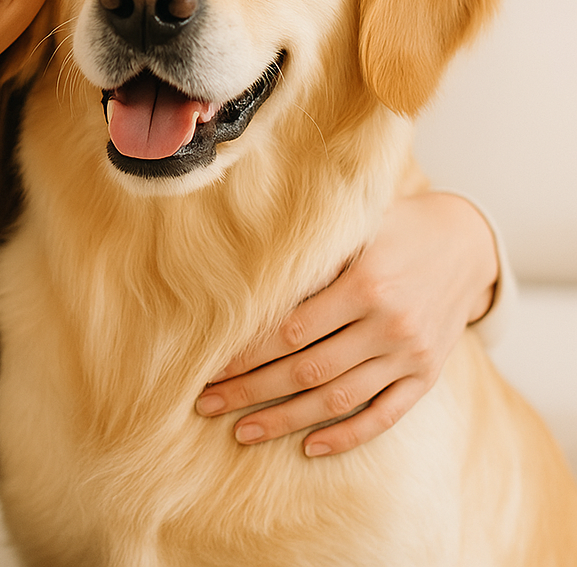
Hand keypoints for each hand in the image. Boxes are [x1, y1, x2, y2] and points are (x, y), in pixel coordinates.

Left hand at [194, 192, 498, 455]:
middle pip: (306, 370)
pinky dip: (347, 436)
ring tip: (242, 432)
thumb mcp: (355, 227)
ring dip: (286, 421)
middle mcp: (388, 324)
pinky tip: (309, 447)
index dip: (247, 353)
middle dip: (251, 391)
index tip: (210, 365)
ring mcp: (409, 355)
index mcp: (364, 283)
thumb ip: (310, 256)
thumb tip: (243, 277)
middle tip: (206, 403)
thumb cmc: (394, 227)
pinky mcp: (426, 376)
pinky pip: (384, 416)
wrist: (467, 242)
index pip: (291, 330)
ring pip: (338, 400)